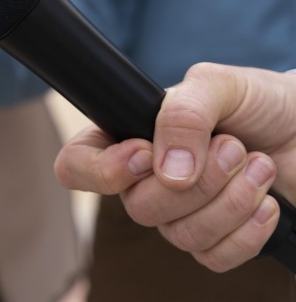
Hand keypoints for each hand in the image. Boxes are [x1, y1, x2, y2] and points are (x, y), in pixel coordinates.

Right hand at [54, 63, 295, 271]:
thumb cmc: (258, 100)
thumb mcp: (216, 84)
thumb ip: (182, 115)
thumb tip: (169, 173)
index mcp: (128, 136)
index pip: (76, 165)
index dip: (102, 171)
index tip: (147, 154)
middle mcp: (146, 180)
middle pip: (139, 207)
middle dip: (199, 180)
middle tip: (234, 146)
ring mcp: (181, 214)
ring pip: (181, 236)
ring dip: (231, 199)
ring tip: (258, 163)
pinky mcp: (219, 239)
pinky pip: (214, 258)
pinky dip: (248, 231)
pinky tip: (266, 200)